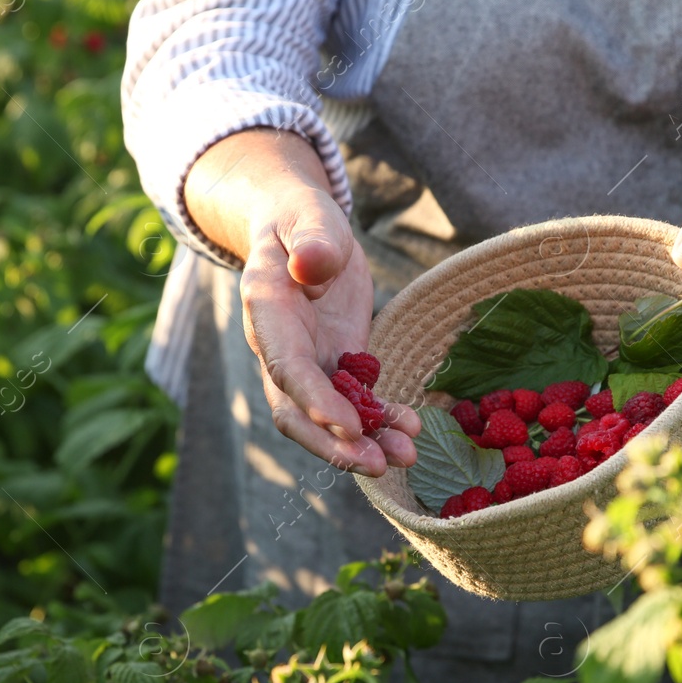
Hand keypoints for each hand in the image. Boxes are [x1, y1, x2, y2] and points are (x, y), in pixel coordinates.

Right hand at [185, 128, 420, 477]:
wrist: (300, 229)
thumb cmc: (302, 218)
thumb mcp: (309, 217)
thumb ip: (312, 241)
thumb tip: (310, 266)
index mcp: (268, 313)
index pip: (286, 369)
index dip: (315, 403)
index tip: (351, 426)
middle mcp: (282, 349)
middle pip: (297, 413)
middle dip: (335, 445)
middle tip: (377, 465)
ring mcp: (309, 364)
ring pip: (327, 419)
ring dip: (365, 443)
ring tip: (407, 455)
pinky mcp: (336, 366)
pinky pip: (356, 404)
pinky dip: (382, 420)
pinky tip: (413, 428)